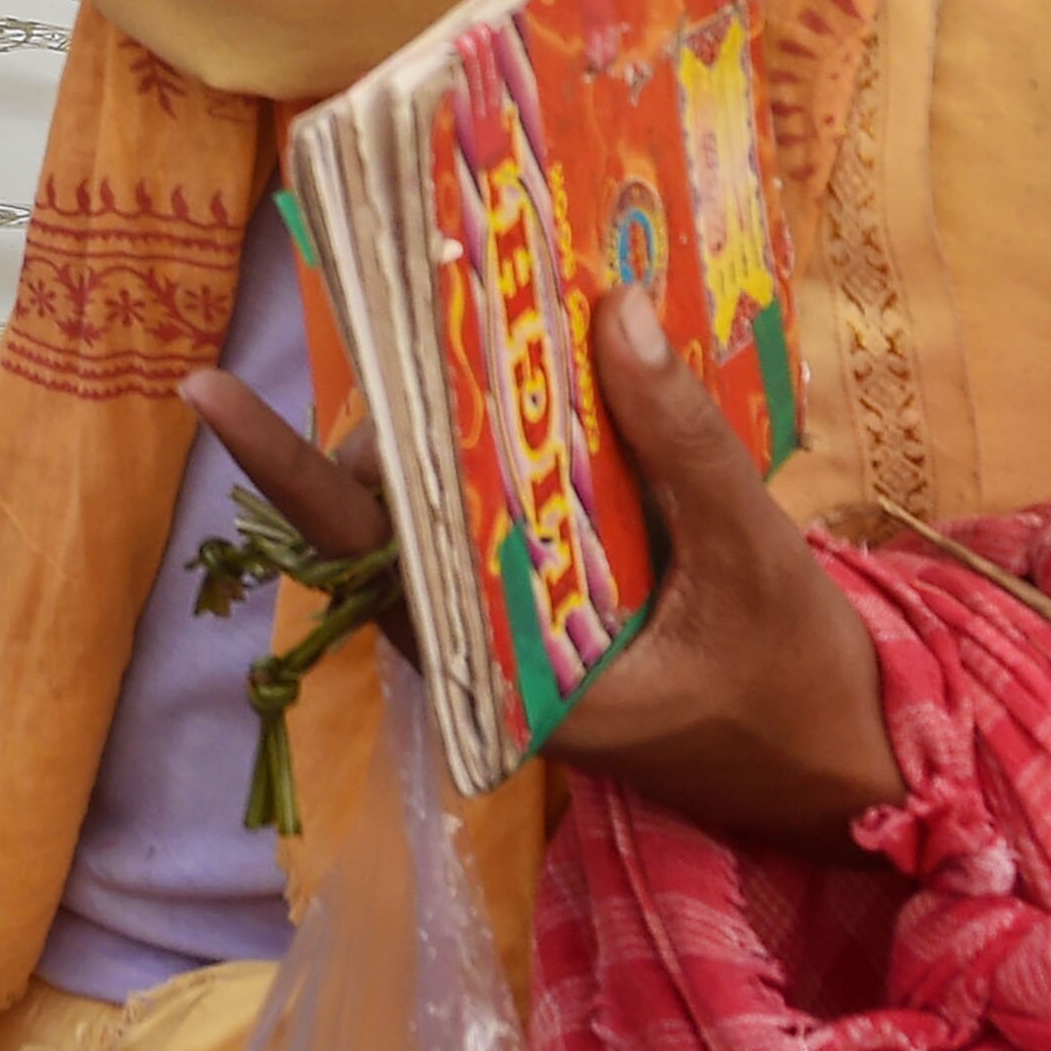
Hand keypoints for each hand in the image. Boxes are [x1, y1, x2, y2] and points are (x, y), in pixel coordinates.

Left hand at [187, 295, 897, 851]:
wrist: (845, 767)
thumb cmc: (794, 683)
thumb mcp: (754, 559)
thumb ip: (685, 442)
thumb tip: (614, 312)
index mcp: (506, 667)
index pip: (363, 551)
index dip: (283, 466)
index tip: (206, 389)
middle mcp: (484, 646)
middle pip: (395, 504)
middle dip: (402, 400)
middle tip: (422, 282)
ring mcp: (510, 623)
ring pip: (446, 500)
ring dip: (460, 413)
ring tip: (490, 307)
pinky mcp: (547, 599)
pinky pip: (504, 509)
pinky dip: (514, 442)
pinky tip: (550, 371)